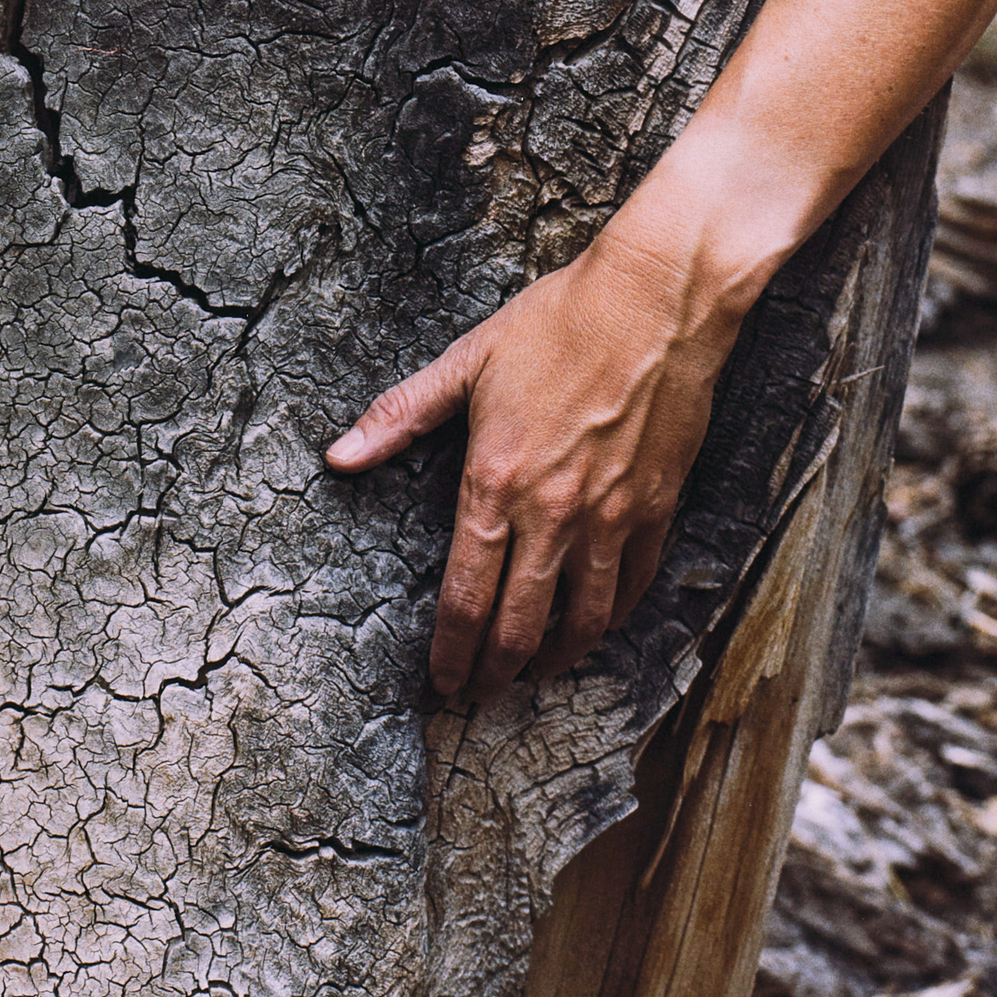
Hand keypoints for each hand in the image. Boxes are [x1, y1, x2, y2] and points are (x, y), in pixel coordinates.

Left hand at [326, 191, 768, 703]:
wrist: (656, 302)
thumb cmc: (558, 322)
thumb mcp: (467, 361)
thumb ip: (401, 416)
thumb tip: (339, 455)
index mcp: (495, 483)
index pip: (464, 596)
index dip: (450, 650)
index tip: (441, 681)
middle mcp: (552, 515)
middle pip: (520, 625)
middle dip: (496, 671)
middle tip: (481, 693)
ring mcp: (609, 517)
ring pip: (582, 619)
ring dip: (555, 658)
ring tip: (536, 674)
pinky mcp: (655, 509)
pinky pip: (631, 586)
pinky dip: (610, 618)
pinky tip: (596, 625)